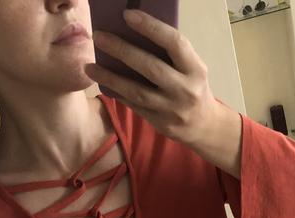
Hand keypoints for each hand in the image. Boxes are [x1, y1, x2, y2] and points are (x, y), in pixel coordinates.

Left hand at [84, 8, 218, 146]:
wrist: (205, 126)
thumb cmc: (192, 86)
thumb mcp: (191, 68)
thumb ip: (170, 54)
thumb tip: (134, 32)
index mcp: (195, 69)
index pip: (174, 43)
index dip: (151, 27)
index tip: (127, 15)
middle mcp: (185, 90)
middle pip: (150, 67)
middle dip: (122, 51)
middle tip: (99, 37)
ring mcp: (172, 109)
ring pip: (137, 91)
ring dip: (111, 78)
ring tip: (90, 67)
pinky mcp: (161, 123)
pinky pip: (135, 106)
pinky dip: (118, 93)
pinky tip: (103, 83)